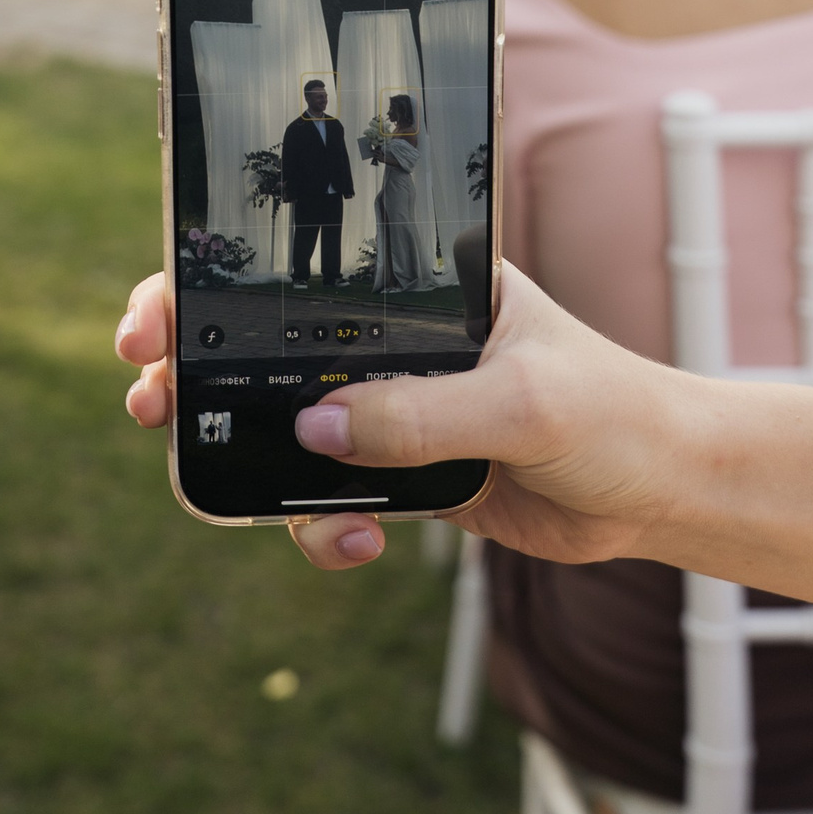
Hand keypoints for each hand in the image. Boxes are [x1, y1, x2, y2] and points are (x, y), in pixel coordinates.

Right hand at [115, 264, 679, 575]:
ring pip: (282, 431)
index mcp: (414, 287)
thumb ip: (422, 415)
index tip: (159, 319)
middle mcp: (390, 342)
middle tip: (149, 400)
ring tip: (219, 493)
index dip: (211, 284)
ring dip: (240, 462)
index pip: (296, 267)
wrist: (663, 491)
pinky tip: (355, 546)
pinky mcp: (403, 477)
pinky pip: (326, 499)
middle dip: (194, 374)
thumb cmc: (613, 412)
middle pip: (261, 347)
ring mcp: (391, 410)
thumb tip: (313, 429)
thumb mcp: (524, 402)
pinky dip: (317, 526)